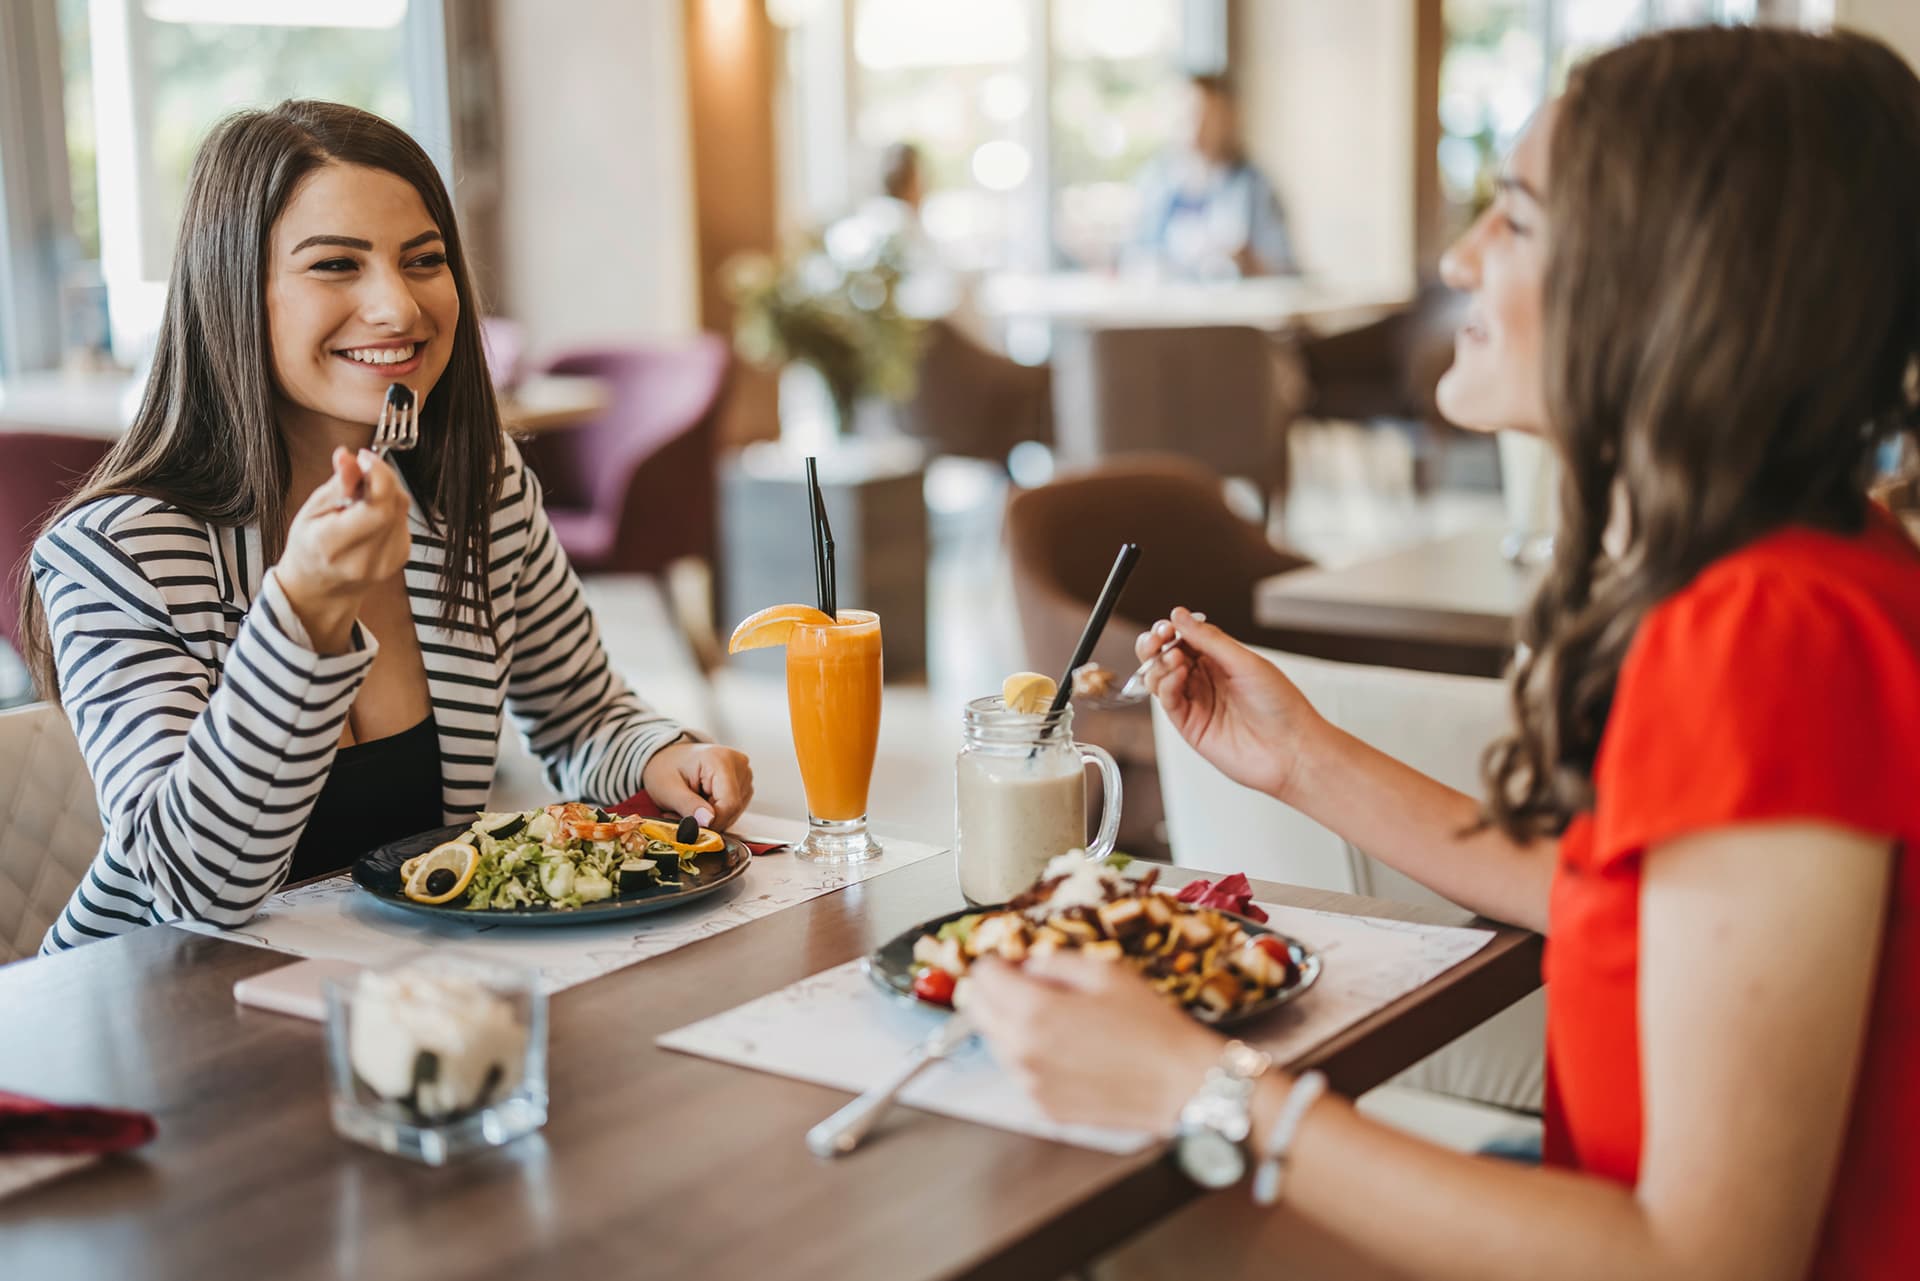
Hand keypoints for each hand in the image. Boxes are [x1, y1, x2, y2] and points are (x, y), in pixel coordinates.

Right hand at [275, 447, 411, 652]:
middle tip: (360, 471)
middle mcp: (365, 558)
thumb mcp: (311, 511)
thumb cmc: (310, 547)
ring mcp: (386, 562)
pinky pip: (403, 521)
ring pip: (402, 510)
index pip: (377, 507)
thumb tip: (349, 457)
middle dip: (381, 477)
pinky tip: (370, 512)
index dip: (379, 474)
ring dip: (386, 492)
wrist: (320, 588)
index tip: (364, 457)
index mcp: (334, 545)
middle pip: (394, 504)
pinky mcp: (400, 559)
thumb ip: (336, 486)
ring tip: (360, 496)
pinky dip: (391, 508)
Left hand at [642, 740, 753, 830]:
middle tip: (683, 817)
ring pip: (735, 811)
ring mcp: (744, 772)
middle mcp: (738, 763)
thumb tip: (708, 822)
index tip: (693, 827)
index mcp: (720, 759)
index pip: (729, 803)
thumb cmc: (666, 768)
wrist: (668, 756)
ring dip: (712, 818)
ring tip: (690, 808)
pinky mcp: (743, 782)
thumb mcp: (668, 789)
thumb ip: (688, 805)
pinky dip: (718, 813)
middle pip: (733, 808)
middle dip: (709, 821)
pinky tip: (701, 805)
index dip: (713, 822)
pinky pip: (735, 808)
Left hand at [967, 950, 1223, 1133]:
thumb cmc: (1152, 1025)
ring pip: (996, 1043)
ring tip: (1056, 1020)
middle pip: (976, 1010)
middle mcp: (1022, 1051)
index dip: (997, 962)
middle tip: (1023, 985)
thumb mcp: (1105, 972)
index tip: (1012, 961)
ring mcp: (1030, 1084)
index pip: (982, 976)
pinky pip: (1021, 1073)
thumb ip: (1054, 962)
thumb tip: (1027, 965)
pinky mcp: (1044, 1108)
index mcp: (1033, 1012)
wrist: (1182, 1084)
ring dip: (1011, 1025)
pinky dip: (1032, 1057)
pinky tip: (1069, 1051)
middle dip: (994, 991)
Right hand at [1137, 606, 1325, 802]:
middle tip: (1158, 640)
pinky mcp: (1190, 726)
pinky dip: (1166, 685)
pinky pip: (1167, 701)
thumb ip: (1209, 639)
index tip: (1167, 626)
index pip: (1184, 638)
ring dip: (1160, 664)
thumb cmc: (1281, 706)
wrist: (1291, 749)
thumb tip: (1180, 616)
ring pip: (1160, 678)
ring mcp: (1197, 702)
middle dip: (1155, 645)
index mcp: (1221, 660)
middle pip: (1165, 656)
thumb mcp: (1245, 662)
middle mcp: (1206, 680)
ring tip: (1174, 659)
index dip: (1171, 630)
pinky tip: (1178, 676)